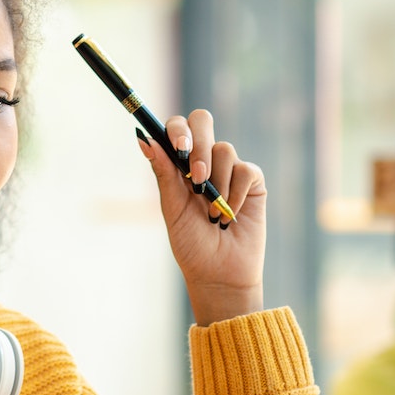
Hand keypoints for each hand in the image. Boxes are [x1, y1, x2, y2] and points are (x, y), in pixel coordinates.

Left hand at [137, 110, 264, 325]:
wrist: (219, 273)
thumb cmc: (191, 244)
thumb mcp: (172, 208)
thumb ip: (163, 173)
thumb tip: (143, 138)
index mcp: (179, 165)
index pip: (177, 127)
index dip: (177, 129)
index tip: (178, 147)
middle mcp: (204, 160)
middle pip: (202, 121)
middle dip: (199, 145)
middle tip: (196, 176)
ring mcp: (229, 169)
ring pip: (224, 149)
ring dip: (216, 183)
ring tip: (212, 214)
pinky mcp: (252, 181)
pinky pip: (245, 169)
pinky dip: (235, 193)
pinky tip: (229, 215)